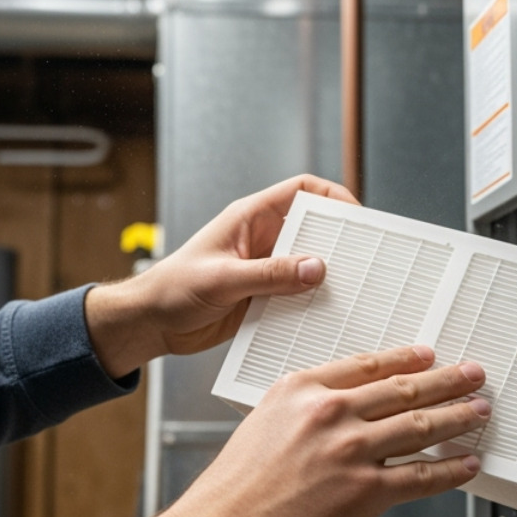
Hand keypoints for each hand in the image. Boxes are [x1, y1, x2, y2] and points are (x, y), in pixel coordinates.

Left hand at [84, 175, 357, 377]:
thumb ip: (269, 274)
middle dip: (340, 243)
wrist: (150, 324)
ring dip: (328, 279)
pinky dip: (313, 306)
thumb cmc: (171, 289)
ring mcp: (264, 269)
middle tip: (366, 260)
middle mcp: (261, 240)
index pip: (302, 191)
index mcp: (250, 218)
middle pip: (314, 231)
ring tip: (352, 293)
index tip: (359, 218)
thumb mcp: (222, 279)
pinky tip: (325, 318)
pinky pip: (297, 297)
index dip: (334, 198)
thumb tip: (315, 267)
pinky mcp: (263, 297)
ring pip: (309, 267)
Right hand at [134, 345, 489, 516]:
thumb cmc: (233, 494)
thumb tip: (339, 418)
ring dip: (457, 418)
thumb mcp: (262, 427)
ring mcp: (350, 451)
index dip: (405, 359)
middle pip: (403, 389)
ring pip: (420, 426)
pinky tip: (466, 465)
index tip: (427, 355)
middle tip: (472, 375)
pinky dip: (451, 471)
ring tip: (478, 411)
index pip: (367, 366)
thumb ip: (302, 415)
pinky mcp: (365, 493)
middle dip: (446, 380)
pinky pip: (421, 477)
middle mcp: (329, 413)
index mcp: (299, 390)